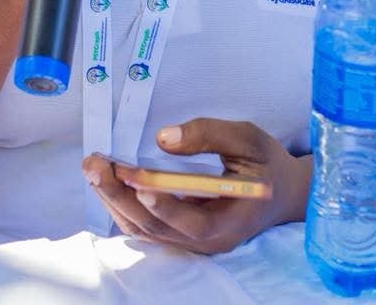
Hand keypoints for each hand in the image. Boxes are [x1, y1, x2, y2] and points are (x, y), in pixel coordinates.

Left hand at [82, 119, 311, 254]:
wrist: (281, 191)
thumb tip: (164, 138)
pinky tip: (107, 182)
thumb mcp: (247, 139)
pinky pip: (147, 226)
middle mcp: (207, 240)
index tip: (137, 182)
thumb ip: (209, 135)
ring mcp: (192, 241)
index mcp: (230, 220)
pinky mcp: (181, 232)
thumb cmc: (265, 162)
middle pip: (158, 227)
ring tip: (94, 169)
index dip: (163, 206)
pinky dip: (123, 206)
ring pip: (146, 229)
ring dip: (115, 200)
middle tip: (96, 166)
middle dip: (121, 196)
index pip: (192, 223)